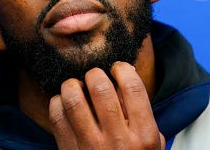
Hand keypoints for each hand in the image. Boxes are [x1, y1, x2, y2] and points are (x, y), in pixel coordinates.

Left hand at [49, 62, 164, 148]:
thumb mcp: (152, 147)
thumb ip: (145, 119)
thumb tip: (129, 85)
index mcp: (143, 135)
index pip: (132, 88)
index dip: (122, 70)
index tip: (118, 69)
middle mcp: (117, 140)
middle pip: (100, 89)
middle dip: (94, 74)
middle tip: (93, 76)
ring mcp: (90, 146)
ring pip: (73, 99)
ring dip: (72, 85)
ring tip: (75, 86)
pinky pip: (57, 117)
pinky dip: (57, 103)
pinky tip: (63, 104)